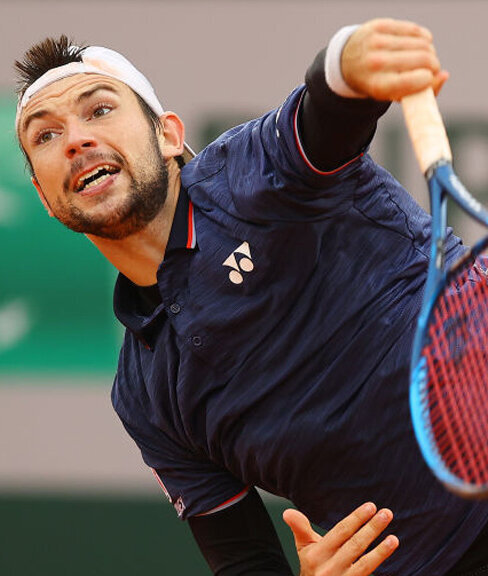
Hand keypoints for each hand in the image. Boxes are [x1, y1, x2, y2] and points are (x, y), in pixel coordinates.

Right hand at [283, 502, 398, 575]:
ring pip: (364, 564)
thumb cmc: (312, 569)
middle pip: (354, 545)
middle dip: (372, 528)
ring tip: (394, 538)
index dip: (356, 518)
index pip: (340, 532)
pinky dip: (378, 566)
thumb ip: (300, 529)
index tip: (371, 506)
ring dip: (380, 550)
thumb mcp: (304, 549)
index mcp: (317, 554)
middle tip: (387, 513)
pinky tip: (388, 557)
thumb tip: (288, 512)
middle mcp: (329, 568)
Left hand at [341, 18, 448, 100]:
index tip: (428, 79)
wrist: (347, 63)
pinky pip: (415, 29)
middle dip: (434, 65)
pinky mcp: (380, 26)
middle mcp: (376, 63)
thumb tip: (444, 75)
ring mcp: (377, 42)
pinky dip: (423, 38)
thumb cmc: (378, 83)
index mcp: (378, 86)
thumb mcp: (394, 96)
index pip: (417, 80)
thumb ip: (422, 93)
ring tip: (424, 59)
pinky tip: (420, 45)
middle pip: (424, 59)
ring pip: (423, 43)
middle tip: (431, 69)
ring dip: (430, 51)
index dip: (429, 79)